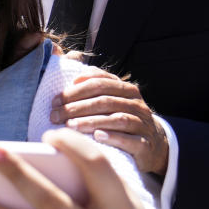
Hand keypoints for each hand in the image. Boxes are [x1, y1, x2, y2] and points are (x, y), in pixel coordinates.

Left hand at [49, 71, 167, 174]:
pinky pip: (130, 140)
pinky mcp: (146, 144)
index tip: (55, 100)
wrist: (153, 144)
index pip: (99, 83)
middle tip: (55, 115)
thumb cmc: (123, 117)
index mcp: (126, 89)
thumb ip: (95, 80)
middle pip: (104, 101)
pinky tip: (97, 137)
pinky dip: (113, 137)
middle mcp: (136, 104)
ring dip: (90, 121)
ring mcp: (143, 124)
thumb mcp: (112, 97)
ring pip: (116, 119)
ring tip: (70, 126)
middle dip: (76, 107)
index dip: (75, 90)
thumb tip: (73, 64)